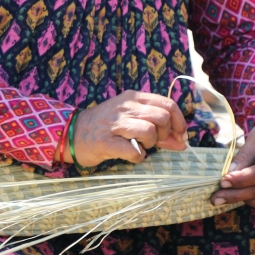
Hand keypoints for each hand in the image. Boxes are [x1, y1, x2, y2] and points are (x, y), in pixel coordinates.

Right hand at [66, 90, 188, 166]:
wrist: (72, 132)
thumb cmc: (106, 127)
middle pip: (162, 117)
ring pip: (150, 131)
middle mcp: (126, 107)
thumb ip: (157, 128)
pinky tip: (130, 155)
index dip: (179, 122)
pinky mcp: (106, 142)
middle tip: (154, 142)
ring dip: (151, 145)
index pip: (168, 104)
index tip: (179, 136)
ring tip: (140, 146)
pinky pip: (134, 151)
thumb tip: (182, 143)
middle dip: (165, 134)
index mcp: (134, 98)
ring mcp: (115, 123)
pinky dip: (138, 156)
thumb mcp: (132, 119)